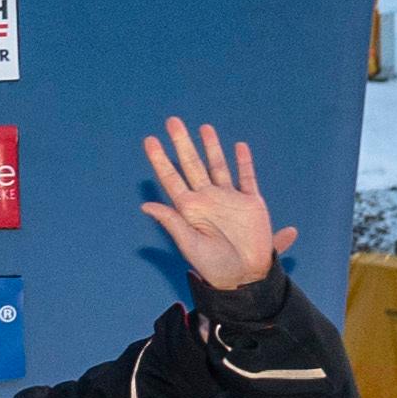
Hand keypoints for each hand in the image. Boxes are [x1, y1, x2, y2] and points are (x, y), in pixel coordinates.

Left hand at [138, 116, 286, 294]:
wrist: (244, 276)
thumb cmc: (213, 265)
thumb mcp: (188, 244)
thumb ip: (171, 222)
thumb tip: (145, 205)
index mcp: (189, 209)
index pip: (171, 178)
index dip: (160, 160)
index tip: (150, 140)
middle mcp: (207, 199)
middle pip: (192, 165)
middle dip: (182, 143)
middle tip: (172, 121)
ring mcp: (229, 199)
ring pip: (218, 165)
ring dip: (211, 147)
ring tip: (203, 127)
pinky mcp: (251, 203)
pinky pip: (246, 177)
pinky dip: (243, 162)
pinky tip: (238, 146)